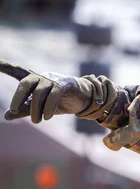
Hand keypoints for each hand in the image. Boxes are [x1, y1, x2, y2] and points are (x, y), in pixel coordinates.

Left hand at [0, 59, 119, 122]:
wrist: (83, 99)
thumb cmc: (59, 102)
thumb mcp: (39, 107)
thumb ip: (24, 110)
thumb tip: (6, 116)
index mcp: (33, 80)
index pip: (17, 71)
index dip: (5, 66)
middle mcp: (42, 77)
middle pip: (25, 82)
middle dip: (17, 97)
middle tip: (13, 110)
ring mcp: (53, 80)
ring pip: (39, 93)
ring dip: (35, 109)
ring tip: (36, 122)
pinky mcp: (64, 85)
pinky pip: (53, 95)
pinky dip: (48, 107)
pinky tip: (47, 117)